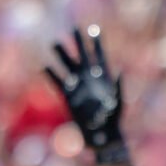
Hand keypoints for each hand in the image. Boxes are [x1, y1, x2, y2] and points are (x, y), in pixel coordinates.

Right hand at [45, 25, 125, 163]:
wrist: (103, 137)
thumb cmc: (114, 120)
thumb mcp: (119, 102)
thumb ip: (119, 88)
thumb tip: (118, 73)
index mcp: (104, 78)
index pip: (99, 56)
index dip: (96, 42)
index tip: (92, 28)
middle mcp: (90, 80)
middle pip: (82, 57)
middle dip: (77, 43)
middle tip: (73, 28)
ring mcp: (79, 88)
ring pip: (69, 67)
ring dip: (63, 55)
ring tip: (55, 43)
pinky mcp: (69, 98)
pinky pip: (59, 84)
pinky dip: (53, 76)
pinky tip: (46, 67)